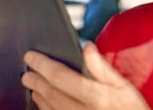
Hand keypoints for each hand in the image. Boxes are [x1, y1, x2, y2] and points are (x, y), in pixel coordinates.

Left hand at [21, 43, 148, 109]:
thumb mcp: (124, 86)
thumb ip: (102, 67)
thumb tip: (86, 47)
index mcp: (96, 96)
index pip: (60, 76)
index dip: (42, 64)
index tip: (31, 56)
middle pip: (51, 94)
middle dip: (36, 81)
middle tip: (27, 73)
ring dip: (39, 97)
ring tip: (34, 87)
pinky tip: (45, 105)